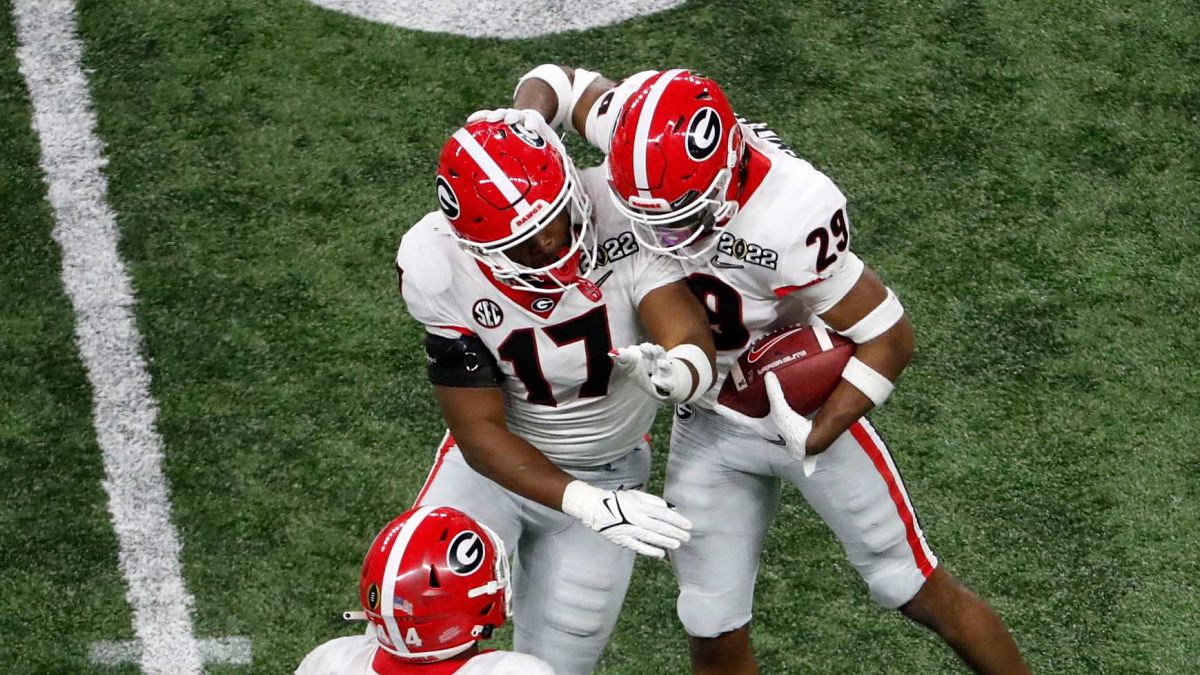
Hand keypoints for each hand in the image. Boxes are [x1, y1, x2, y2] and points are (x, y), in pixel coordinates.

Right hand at [466, 108, 564, 152]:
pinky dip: (479, 116)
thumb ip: (556, 153)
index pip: (534, 121)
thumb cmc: (540, 136)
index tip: (533, 128)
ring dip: (495, 115)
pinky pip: (486, 115)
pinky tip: (469, 120)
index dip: (533, 124)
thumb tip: (565, 169)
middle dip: (513, 116)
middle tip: (510, 120)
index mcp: (534, 123)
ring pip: (501, 113)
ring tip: (489, 120)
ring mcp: (508, 115)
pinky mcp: (497, 116)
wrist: (531, 119)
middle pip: (516, 115)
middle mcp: (521, 117)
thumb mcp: (550, 143)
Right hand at [561, 480, 691, 557]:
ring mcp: (629, 530)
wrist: (595, 508)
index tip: (688, 525)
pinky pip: (638, 546)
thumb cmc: (618, 500)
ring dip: (666, 542)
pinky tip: (661, 554)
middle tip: (687, 537)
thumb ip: (653, 501)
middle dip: (675, 533)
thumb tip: (668, 508)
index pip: (664, 514)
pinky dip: (650, 550)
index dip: (677, 520)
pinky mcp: (623, 539)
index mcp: (641, 505)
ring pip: (651, 537)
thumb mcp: (636, 495)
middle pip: (660, 527)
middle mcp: (637, 518)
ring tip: (677, 545)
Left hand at [611, 343, 694, 403]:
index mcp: (651, 356)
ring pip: (666, 366)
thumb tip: (611, 353)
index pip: (650, 349)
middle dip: (654, 352)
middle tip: (646, 351)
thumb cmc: (644, 372)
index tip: (641, 347)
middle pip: (659, 354)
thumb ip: (623, 358)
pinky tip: (656, 381)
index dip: (647, 348)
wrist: (661, 386)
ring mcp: (665, 374)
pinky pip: (668, 384)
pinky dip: (664, 383)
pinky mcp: (669, 386)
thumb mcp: (632, 365)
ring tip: (659, 363)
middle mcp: (660, 362)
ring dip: (663, 364)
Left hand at [712, 372, 818, 475]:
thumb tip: (768, 374)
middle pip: (748, 418)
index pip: (737, 418)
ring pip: (761, 418)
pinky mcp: (786, 428)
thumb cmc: (792, 432)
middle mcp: (764, 430)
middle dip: (742, 409)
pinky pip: (776, 416)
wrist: (810, 444)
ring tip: (757, 397)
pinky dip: (774, 409)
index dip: (726, 412)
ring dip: (758, 409)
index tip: (715, 406)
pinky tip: (781, 402)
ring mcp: (775, 430)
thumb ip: (774, 393)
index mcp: (758, 427)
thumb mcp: (781, 410)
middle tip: (737, 398)